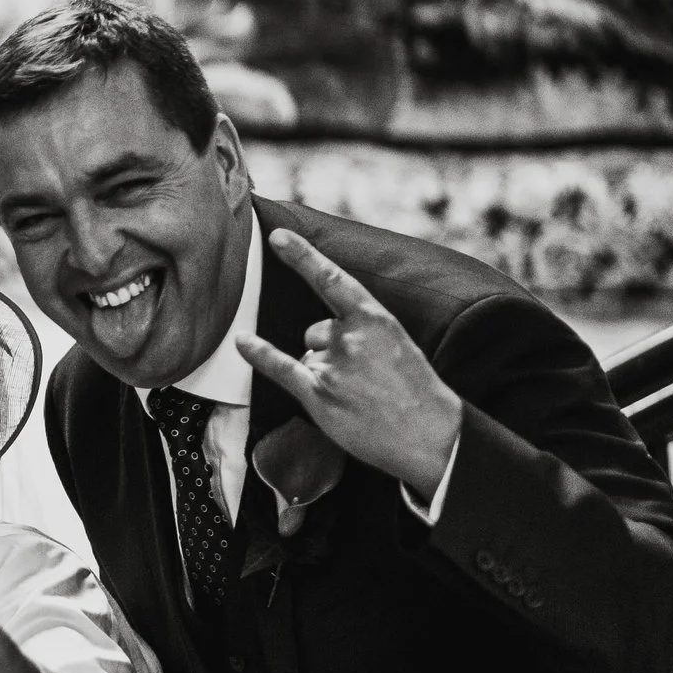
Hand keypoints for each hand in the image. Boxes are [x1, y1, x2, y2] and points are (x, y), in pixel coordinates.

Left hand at [236, 228, 463, 503]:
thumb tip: (319, 331)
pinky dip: (258, 354)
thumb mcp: (397, 344)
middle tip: (366, 378)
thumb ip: (361, 329)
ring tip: (358, 395)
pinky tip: (242, 342)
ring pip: (310, 355)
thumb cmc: (415, 391)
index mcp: (376, 319)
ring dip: (324, 372)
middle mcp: (351, 337)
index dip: (302, 255)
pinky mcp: (317, 394)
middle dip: (331, 349)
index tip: (276, 236)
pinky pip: (279, 366)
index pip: (331, 279)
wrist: (430, 436)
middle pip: (316, 330)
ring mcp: (333, 365)